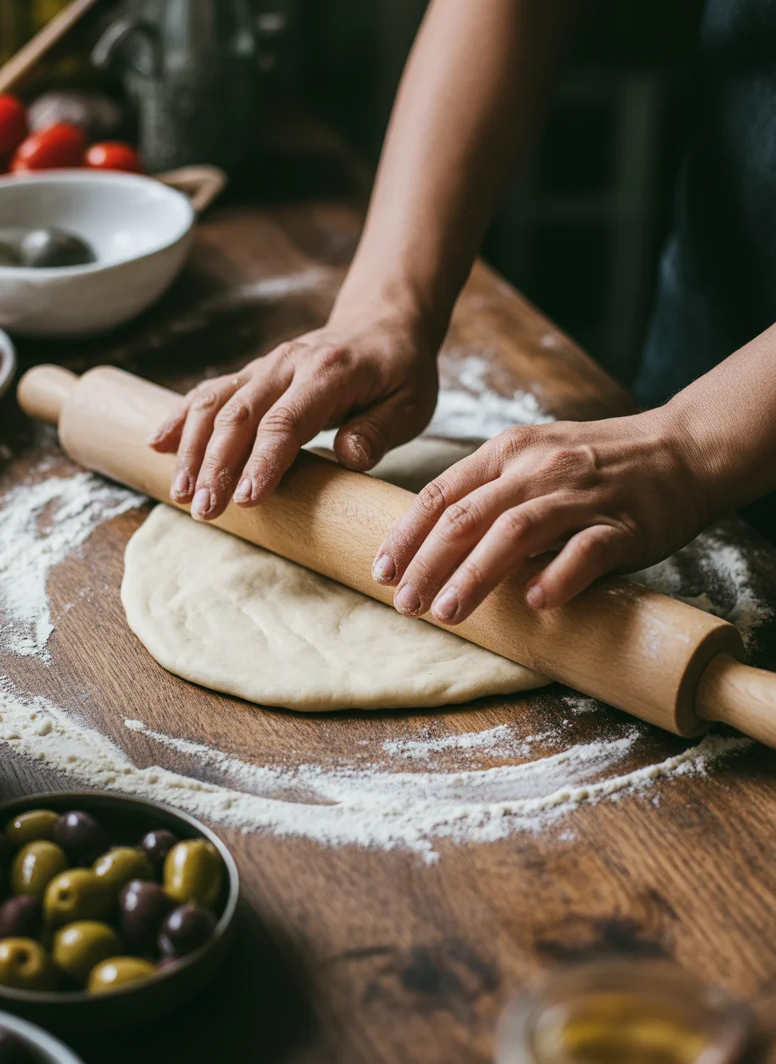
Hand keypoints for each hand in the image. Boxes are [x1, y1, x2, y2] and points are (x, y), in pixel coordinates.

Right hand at [149, 316, 439, 519]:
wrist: (382, 322)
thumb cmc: (400, 371)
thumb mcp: (411, 403)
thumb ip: (380, 431)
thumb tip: (349, 457)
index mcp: (329, 373)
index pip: (287, 420)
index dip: (263, 461)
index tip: (245, 499)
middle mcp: (289, 364)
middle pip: (240, 414)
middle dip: (216, 464)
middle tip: (205, 510)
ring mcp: (265, 366)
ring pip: (216, 402)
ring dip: (192, 448)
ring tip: (180, 494)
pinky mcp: (251, 373)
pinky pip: (209, 391)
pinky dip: (181, 417)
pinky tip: (158, 445)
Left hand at [372, 408, 713, 620]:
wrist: (681, 450)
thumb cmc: (596, 464)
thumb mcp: (533, 459)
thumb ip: (489, 493)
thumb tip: (434, 547)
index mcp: (507, 451)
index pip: (442, 494)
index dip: (407, 535)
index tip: (381, 573)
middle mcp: (538, 468)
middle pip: (468, 516)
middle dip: (429, 564)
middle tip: (405, 605)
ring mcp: (581, 495)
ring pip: (516, 532)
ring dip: (476, 575)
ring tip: (448, 613)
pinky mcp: (624, 524)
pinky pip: (587, 550)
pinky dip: (559, 575)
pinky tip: (536, 603)